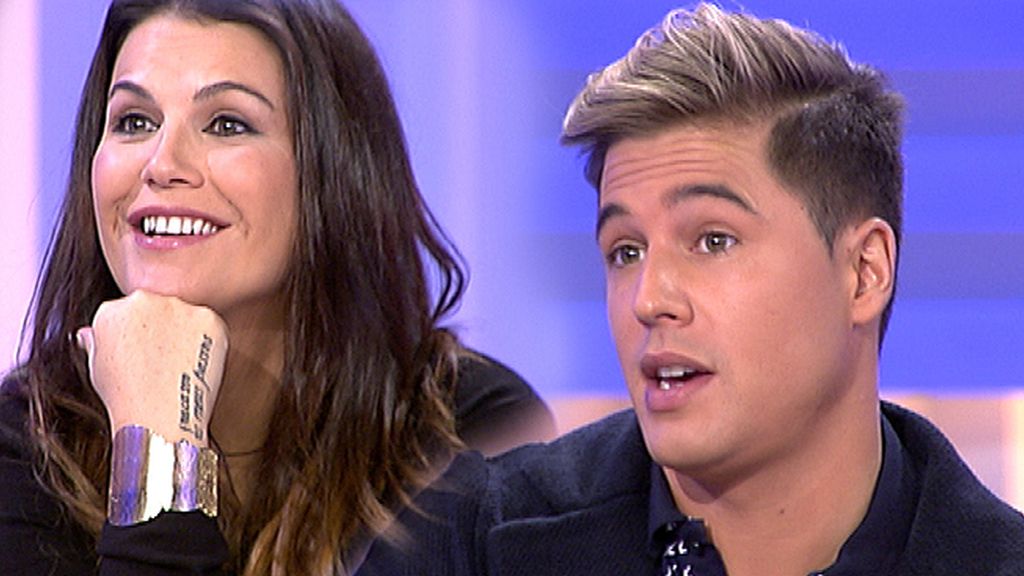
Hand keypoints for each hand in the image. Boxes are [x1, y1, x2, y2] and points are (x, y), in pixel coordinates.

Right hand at [76, 290, 228, 445]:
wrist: (158, 415)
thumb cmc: (125, 397)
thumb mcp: (96, 367)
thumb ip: (96, 341)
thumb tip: (89, 333)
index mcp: (112, 310)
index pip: (128, 311)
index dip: (138, 334)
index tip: (144, 351)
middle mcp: (145, 299)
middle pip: (157, 307)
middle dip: (162, 328)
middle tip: (165, 359)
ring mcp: (179, 307)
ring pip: (185, 314)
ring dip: (186, 332)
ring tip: (179, 365)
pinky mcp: (208, 318)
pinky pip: (210, 325)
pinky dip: (209, 340)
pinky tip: (196, 362)